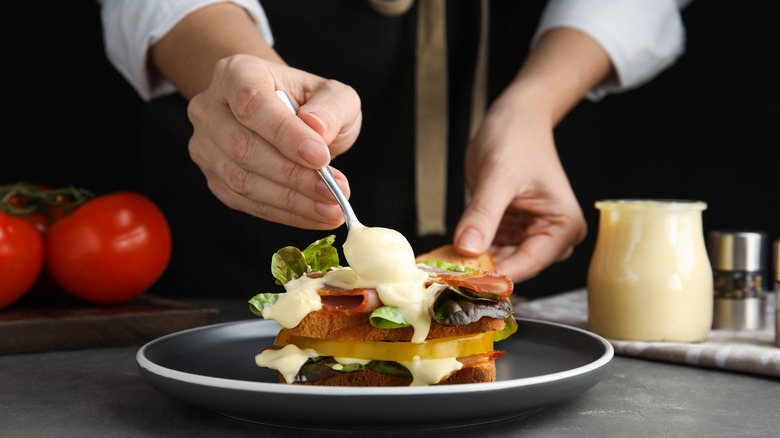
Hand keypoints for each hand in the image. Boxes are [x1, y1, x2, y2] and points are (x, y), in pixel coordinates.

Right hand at [186, 54, 362, 228]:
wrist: (288, 116)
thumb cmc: (309, 103)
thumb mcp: (333, 95)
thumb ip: (330, 107)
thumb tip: (317, 130)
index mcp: (237, 73)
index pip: (252, 104)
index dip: (285, 134)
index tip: (321, 157)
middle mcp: (210, 108)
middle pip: (243, 147)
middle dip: (292, 175)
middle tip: (334, 191)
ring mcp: (206, 146)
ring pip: (241, 180)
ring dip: (291, 201)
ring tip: (331, 209)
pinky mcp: (214, 178)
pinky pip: (245, 202)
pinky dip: (283, 213)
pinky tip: (314, 215)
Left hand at [452, 94, 586, 282]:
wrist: (514, 119)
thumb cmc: (516, 139)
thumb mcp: (498, 176)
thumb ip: (484, 213)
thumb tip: (468, 248)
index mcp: (562, 226)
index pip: (528, 263)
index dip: (495, 276)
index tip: (462, 282)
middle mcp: (551, 236)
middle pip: (514, 267)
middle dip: (481, 272)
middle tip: (445, 277)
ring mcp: (530, 235)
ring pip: (499, 262)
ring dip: (473, 265)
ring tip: (442, 268)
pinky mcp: (510, 230)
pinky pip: (489, 250)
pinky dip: (470, 253)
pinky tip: (448, 256)